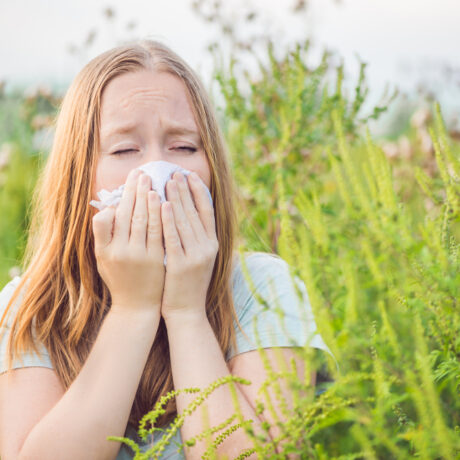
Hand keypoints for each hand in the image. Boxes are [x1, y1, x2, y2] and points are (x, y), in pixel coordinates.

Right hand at [92, 168, 165, 313]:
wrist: (137, 306)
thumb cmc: (120, 279)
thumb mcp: (103, 259)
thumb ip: (103, 234)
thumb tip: (109, 207)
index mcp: (104, 249)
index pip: (111, 216)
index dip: (122, 196)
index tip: (130, 180)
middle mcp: (120, 251)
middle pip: (130, 214)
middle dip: (136, 190)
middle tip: (142, 172)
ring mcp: (140, 256)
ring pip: (145, 220)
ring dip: (149, 198)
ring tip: (153, 180)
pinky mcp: (157, 259)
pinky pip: (160, 232)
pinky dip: (162, 215)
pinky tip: (165, 200)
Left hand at [160, 171, 217, 320]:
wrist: (187, 311)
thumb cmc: (188, 283)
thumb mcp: (199, 258)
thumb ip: (196, 237)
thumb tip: (188, 212)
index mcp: (213, 244)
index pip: (207, 211)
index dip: (199, 192)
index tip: (190, 175)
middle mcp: (207, 247)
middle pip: (195, 212)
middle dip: (184, 190)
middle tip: (174, 172)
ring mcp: (196, 256)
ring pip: (185, 221)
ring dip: (176, 199)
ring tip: (167, 181)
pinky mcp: (182, 265)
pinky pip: (174, 237)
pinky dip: (169, 219)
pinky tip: (163, 204)